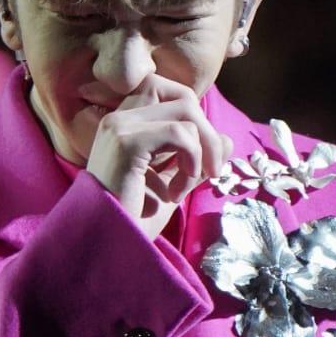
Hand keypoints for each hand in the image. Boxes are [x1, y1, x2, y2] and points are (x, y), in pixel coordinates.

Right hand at [84, 74, 232, 239]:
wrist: (108, 243)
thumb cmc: (133, 218)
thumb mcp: (173, 184)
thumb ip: (195, 158)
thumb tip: (227, 139)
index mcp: (125, 123)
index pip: (171, 93)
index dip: (195, 120)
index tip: (201, 160)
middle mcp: (119, 117)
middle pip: (183, 96)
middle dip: (208, 132)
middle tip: (211, 171)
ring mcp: (120, 126)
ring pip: (186, 112)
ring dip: (200, 152)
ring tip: (182, 188)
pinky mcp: (126, 142)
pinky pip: (180, 133)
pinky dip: (191, 160)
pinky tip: (175, 192)